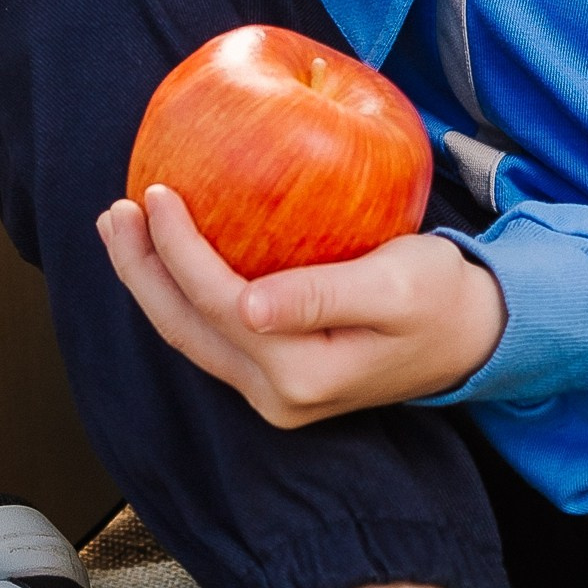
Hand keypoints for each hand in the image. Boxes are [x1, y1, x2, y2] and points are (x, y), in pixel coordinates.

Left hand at [100, 187, 505, 426]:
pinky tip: (168, 254)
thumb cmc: (441, 297)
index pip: (218, 303)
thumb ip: (324, 295)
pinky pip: (211, 332)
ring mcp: (273, 394)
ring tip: (123, 228)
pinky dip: (182, 291)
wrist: (472, 335)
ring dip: (152, 281)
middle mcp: (278, 396)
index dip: (178, 248)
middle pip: (186, 327)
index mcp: (302, 374)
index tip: (157, 191)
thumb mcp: (397, 284)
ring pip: (191, 335)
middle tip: (114, 212)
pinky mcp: (275, 377)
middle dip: (141, 269)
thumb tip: (248, 307)